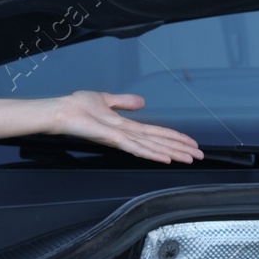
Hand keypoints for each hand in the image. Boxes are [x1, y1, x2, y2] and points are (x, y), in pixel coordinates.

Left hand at [49, 91, 203, 163]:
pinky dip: (150, 152)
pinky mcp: (111, 138)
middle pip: (158, 142)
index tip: (190, 143)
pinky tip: (164, 157)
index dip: (174, 138)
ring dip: (171, 152)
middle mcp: (125, 135)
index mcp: (125, 127)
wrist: (60, 112)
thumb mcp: (106, 100)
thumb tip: (141, 102)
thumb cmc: (77, 107)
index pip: (155, 133)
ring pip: (151, 147)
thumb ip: (124, 102)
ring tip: (188, 158)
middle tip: (198, 155)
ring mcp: (119, 139)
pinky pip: (135, 147)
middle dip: (179, 149)